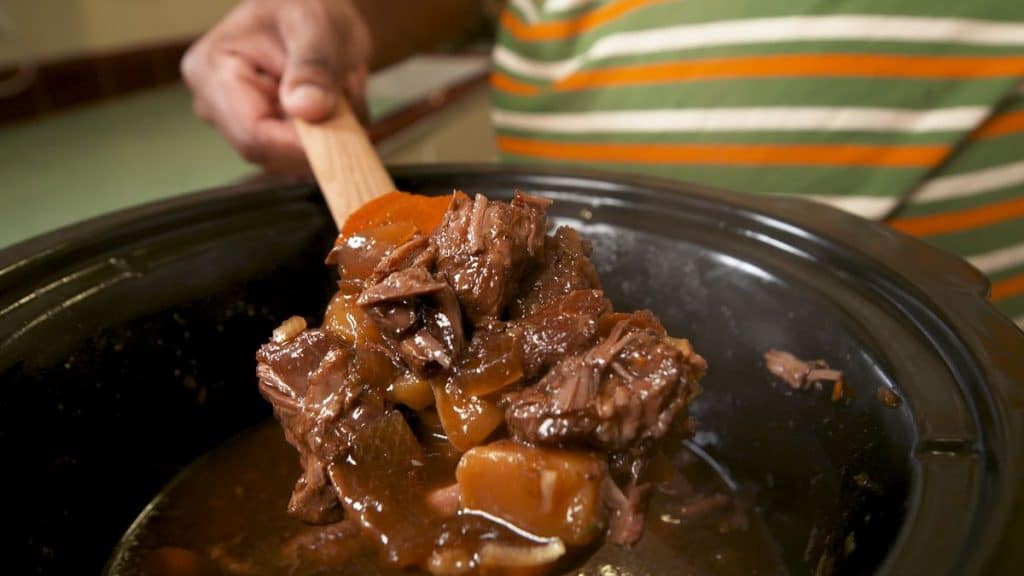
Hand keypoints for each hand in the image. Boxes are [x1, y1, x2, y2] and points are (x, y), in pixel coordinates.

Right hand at [182, 0, 370, 172]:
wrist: (309, 6)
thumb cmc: (304, 4)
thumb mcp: (315, 25)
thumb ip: (313, 66)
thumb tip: (307, 108)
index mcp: (213, 72)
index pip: (253, 135)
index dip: (301, 147)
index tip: (344, 139)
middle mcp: (215, 104)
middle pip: (273, 151)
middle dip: (319, 132)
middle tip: (346, 91)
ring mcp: (236, 121)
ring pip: (293, 155)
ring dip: (328, 130)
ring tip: (338, 86)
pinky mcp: (262, 131)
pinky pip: (302, 152)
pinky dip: (328, 132)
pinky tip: (332, 99)